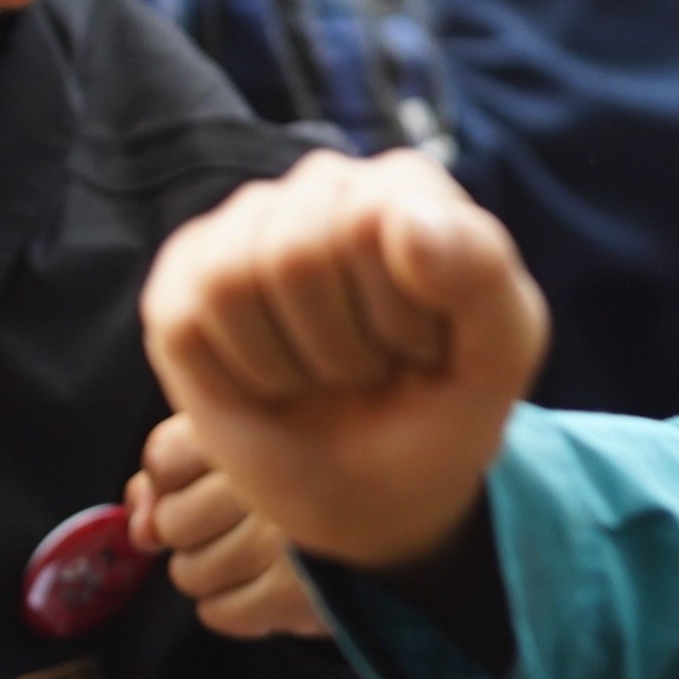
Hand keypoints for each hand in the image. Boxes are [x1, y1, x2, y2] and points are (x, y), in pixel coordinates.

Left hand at [128, 412, 329, 638]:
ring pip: (189, 574)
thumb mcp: (257, 451)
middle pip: (172, 523)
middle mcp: (271, 480)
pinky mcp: (297, 594)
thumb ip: (178, 472)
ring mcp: (282, 539)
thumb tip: (139, 527)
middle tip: (237, 527)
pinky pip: (220, 614)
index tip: (201, 486)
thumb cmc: (330, 481)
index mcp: (264, 426)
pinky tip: (266, 589)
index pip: (165, 458)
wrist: (427, 534)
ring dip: (212, 574)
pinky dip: (233, 609)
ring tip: (256, 559)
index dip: (167, 483)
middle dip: (192, 534)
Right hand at [139, 149, 546, 574]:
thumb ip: (481, 273)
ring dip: (287, 364)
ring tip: (323, 375)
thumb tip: (402, 216)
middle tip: (370, 372)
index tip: (426, 350)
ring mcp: (244, 228)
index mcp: (404, 186)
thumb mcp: (496, 354)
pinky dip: (232, 377)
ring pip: (230, 282)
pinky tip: (270, 381)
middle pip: (294, 253)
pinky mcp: (182, 281)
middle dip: (341, 347)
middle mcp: (320, 186)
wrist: (378, 492)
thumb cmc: (441, 409)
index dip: (399, 314)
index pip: (372, 220)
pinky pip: (183, 323)